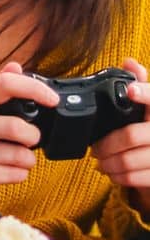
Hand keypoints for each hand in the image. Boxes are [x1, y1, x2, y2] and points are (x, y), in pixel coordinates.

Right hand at [0, 62, 58, 195]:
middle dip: (33, 136)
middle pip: (17, 127)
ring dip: (28, 158)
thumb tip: (16, 67)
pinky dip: (20, 173)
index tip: (52, 99)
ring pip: (19, 155)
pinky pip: (14, 175)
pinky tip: (10, 169)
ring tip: (20, 156)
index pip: (6, 85)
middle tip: (31, 138)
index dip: (34, 89)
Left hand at [91, 59, 149, 216]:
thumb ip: (141, 84)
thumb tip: (129, 61)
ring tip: (100, 162)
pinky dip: (119, 177)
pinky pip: (136, 178)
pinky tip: (113, 173)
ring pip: (129, 160)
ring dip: (109, 163)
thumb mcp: (149, 108)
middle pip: (131, 135)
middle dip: (106, 144)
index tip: (130, 91)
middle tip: (94, 148)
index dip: (144, 93)